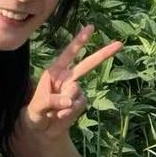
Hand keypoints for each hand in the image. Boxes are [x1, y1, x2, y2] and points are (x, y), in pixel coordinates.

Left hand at [23, 25, 122, 140]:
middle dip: (103, 53)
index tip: (90, 27)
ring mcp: (75, 90)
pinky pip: (79, 105)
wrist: (42, 129)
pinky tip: (60, 116)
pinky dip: (69, 112)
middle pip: (88, 64)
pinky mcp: (80, 102)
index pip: (69, 53)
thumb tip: (69, 101)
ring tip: (53, 111)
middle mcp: (68, 78)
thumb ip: (51, 101)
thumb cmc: (35, 112)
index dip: (79, 40)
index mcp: (55, 72)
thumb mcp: (38, 106)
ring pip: (76, 91)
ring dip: (64, 103)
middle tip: (120, 43)